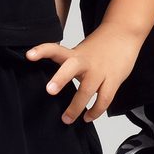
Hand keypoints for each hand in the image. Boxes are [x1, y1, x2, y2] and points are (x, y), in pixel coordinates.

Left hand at [25, 23, 142, 123]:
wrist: (124, 34)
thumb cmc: (98, 48)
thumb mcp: (79, 52)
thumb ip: (67, 65)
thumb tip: (52, 85)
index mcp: (74, 54)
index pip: (55, 49)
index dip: (42, 51)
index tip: (28, 55)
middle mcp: (85, 61)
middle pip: (71, 68)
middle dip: (61, 79)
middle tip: (49, 91)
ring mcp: (100, 71)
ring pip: (87, 90)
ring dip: (76, 107)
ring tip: (66, 119)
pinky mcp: (113, 79)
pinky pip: (104, 99)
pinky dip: (95, 111)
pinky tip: (87, 118)